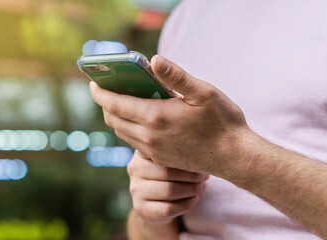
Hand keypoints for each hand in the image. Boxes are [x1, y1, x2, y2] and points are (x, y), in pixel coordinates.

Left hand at [90, 55, 253, 175]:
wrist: (234, 157)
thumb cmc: (222, 122)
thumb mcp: (204, 93)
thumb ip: (176, 76)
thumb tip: (154, 60)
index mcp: (156, 117)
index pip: (115, 104)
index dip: (100, 92)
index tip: (92, 83)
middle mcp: (149, 136)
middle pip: (113, 119)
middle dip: (105, 103)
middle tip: (107, 89)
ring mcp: (153, 150)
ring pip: (121, 132)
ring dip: (116, 116)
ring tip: (122, 101)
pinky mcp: (159, 159)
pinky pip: (133, 142)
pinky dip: (128, 128)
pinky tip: (141, 119)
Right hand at [128, 151, 207, 224]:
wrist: (155, 202)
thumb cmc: (169, 174)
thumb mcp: (169, 159)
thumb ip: (178, 152)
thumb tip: (201, 151)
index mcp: (142, 152)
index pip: (165, 153)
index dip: (186, 158)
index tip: (203, 161)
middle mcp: (134, 169)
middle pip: (167, 172)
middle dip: (191, 175)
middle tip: (205, 177)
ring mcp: (135, 190)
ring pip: (169, 191)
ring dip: (191, 189)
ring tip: (202, 187)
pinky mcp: (141, 208)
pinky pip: (168, 208)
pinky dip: (186, 204)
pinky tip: (194, 199)